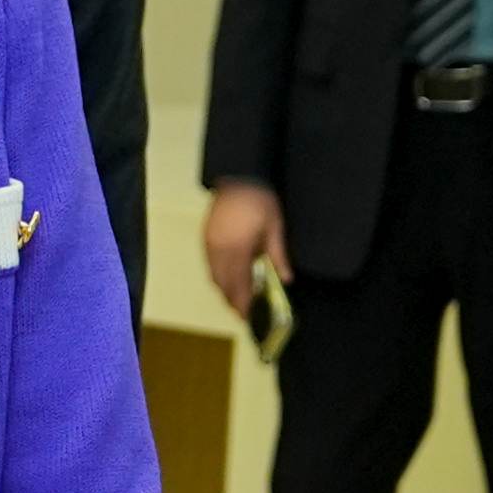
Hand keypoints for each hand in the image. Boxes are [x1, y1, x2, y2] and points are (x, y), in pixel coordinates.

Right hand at [198, 182, 285, 319]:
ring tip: (236, 298)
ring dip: (224, 289)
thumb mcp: (275, 228)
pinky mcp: (206, 237)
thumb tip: (286, 279)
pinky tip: (228, 278)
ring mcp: (210, 244)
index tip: (247, 316)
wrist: (239, 177)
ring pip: (213, 275)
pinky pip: (209, 264)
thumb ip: (278, 255)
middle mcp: (220, 250)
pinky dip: (218, 276)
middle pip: (222, 283)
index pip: (238, 283)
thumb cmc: (260, 202)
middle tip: (243, 312)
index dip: (242, 301)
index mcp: (238, 249)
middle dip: (231, 300)